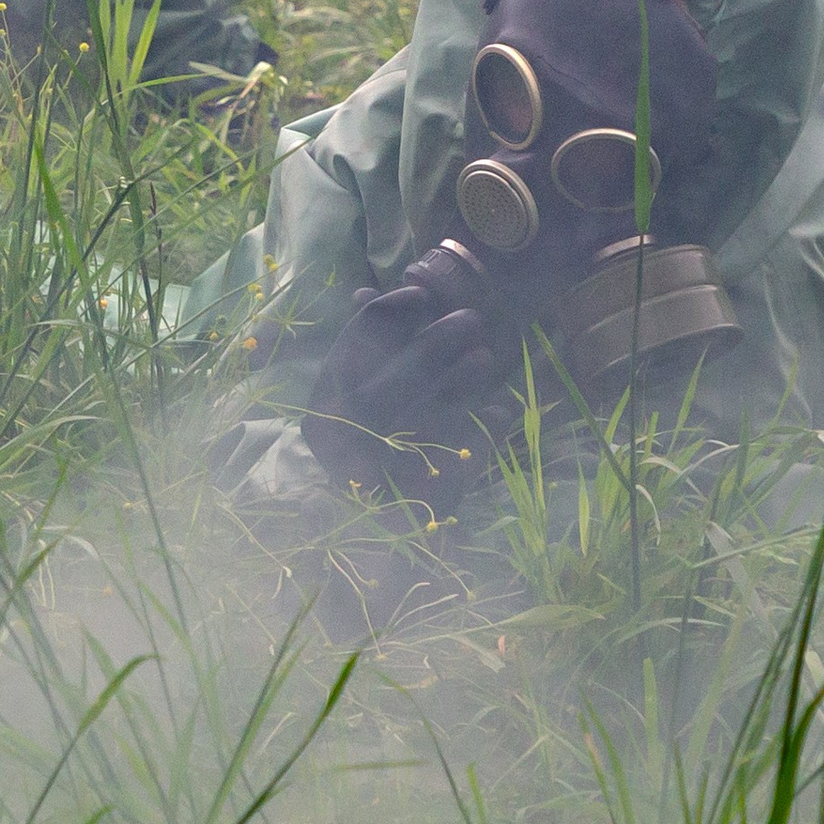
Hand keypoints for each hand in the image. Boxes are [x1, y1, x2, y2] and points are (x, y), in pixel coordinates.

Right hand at [300, 245, 504, 493]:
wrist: (379, 531)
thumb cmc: (369, 441)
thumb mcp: (356, 390)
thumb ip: (363, 346)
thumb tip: (364, 292)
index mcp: (324, 409)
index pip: (348, 354)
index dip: (386, 317)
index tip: (421, 294)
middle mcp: (342, 443)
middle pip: (388, 386)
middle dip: (432, 346)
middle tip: (471, 319)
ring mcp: (377, 476)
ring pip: (423, 423)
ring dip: (459, 386)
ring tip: (486, 357)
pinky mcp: (416, 504)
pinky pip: (453, 465)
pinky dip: (480, 434)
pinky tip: (500, 409)